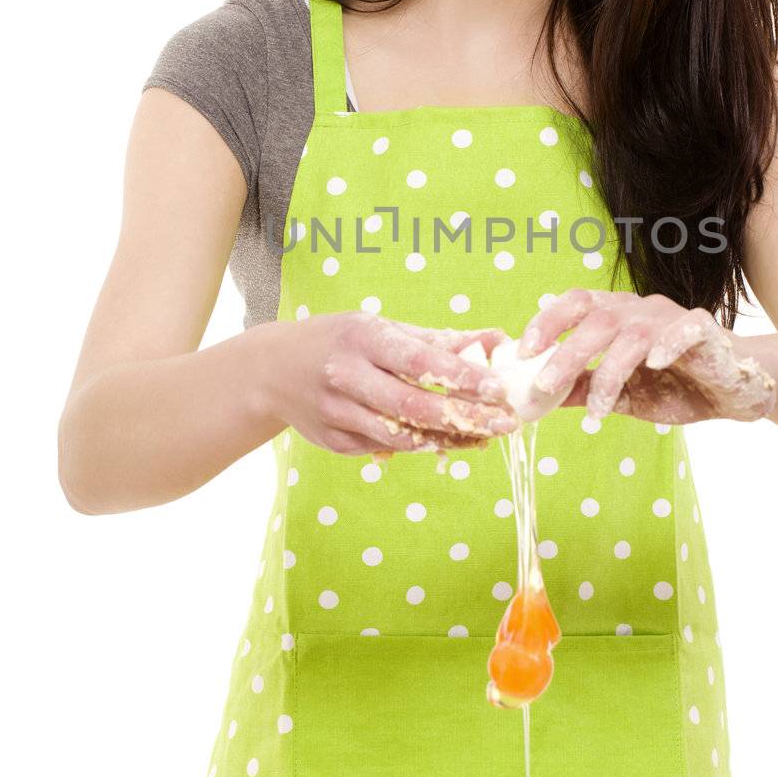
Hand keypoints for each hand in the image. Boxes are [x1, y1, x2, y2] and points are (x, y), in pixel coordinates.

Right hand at [260, 312, 519, 455]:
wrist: (271, 370)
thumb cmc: (339, 341)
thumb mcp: (380, 328)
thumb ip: (436, 339)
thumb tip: (493, 340)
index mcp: (362, 339)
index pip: (419, 361)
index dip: (462, 377)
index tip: (499, 389)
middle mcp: (346, 375)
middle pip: (414, 405)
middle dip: (465, 416)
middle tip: (507, 422)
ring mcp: (336, 412)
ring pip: (402, 435)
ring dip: (449, 439)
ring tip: (486, 436)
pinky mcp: (333, 442)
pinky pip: (385, 448)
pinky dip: (420, 446)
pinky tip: (449, 442)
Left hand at [516, 289, 776, 425]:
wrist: (734, 393)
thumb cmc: (676, 387)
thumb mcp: (623, 395)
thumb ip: (584, 390)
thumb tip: (535, 397)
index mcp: (616, 316)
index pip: (575, 304)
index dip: (547, 322)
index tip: (521, 352)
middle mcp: (640, 310)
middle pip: (597, 319)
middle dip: (567, 353)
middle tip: (543, 385)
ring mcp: (672, 318)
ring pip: (633, 333)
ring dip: (609, 371)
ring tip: (597, 411)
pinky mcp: (705, 331)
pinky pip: (685, 329)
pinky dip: (667, 344)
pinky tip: (653, 366)